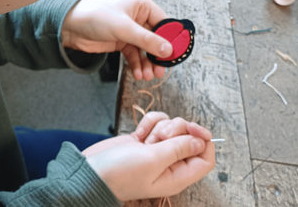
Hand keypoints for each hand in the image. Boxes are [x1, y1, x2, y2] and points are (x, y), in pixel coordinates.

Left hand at [61, 0, 172, 80]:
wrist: (70, 26)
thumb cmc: (96, 17)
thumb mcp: (124, 29)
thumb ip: (147, 40)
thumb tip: (168, 50)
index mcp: (142, 5)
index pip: (164, 23)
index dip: (171, 39)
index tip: (176, 55)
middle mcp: (138, 16)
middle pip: (156, 38)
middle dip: (158, 55)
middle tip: (161, 71)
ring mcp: (130, 30)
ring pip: (145, 49)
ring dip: (148, 63)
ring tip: (148, 76)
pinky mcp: (121, 41)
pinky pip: (134, 54)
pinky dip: (137, 64)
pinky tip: (138, 73)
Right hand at [82, 112, 214, 201]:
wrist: (91, 170)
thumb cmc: (120, 173)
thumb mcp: (153, 160)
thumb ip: (179, 148)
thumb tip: (202, 141)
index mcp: (178, 176)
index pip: (205, 158)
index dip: (203, 140)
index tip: (193, 129)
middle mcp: (170, 163)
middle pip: (189, 136)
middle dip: (175, 129)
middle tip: (160, 138)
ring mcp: (157, 150)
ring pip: (172, 126)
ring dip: (159, 126)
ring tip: (145, 140)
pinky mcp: (145, 139)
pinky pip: (157, 122)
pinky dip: (149, 122)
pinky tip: (138, 133)